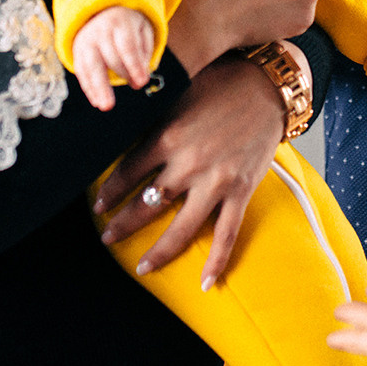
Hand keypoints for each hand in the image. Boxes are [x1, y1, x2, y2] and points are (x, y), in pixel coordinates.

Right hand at [72, 7, 156, 110]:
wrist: (101, 11)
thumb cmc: (128, 26)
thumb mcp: (142, 29)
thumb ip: (144, 51)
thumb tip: (140, 76)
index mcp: (119, 23)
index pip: (127, 46)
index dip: (134, 64)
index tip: (142, 82)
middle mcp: (99, 31)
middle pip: (109, 57)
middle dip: (121, 75)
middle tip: (133, 90)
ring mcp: (86, 42)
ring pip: (91, 66)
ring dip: (99, 88)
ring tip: (106, 106)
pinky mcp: (77, 53)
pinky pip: (81, 72)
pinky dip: (89, 88)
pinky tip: (96, 102)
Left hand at [93, 46, 303, 288]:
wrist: (267, 85)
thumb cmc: (219, 82)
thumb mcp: (177, 93)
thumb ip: (152, 117)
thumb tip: (118, 129)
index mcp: (168, 136)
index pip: (127, 172)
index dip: (110, 192)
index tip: (99, 205)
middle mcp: (189, 163)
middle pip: (147, 204)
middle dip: (123, 224)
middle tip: (107, 238)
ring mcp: (217, 181)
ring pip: (182, 227)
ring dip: (159, 252)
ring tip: (143, 268)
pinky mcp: (241, 191)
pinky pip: (227, 233)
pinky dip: (217, 261)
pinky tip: (206, 284)